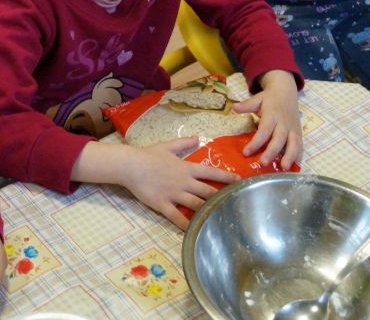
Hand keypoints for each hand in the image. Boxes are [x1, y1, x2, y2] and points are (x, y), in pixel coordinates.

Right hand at [121, 139, 240, 229]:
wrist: (131, 165)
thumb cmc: (148, 155)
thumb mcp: (167, 146)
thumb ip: (183, 143)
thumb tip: (197, 137)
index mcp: (186, 168)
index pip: (211, 172)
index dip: (226, 177)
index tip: (239, 181)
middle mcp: (184, 182)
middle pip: (207, 191)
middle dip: (221, 197)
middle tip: (234, 203)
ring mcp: (174, 194)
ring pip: (196, 205)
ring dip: (208, 211)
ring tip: (220, 218)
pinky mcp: (163, 204)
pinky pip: (177, 217)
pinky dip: (187, 225)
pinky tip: (195, 231)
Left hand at [232, 70, 301, 168]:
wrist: (286, 93)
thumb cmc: (269, 99)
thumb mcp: (257, 99)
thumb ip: (247, 105)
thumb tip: (233, 107)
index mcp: (272, 115)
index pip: (264, 130)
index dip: (255, 142)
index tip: (246, 153)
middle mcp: (284, 123)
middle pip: (278, 139)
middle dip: (271, 152)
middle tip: (263, 163)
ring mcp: (293, 129)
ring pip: (293, 143)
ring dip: (290, 156)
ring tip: (284, 168)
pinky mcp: (299, 133)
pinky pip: (300, 146)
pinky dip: (298, 156)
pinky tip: (294, 168)